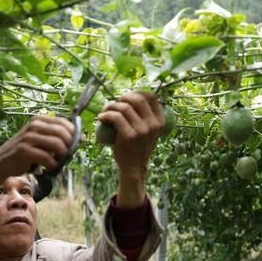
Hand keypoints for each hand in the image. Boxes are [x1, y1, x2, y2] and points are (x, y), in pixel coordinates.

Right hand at [0, 116, 73, 205]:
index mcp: (39, 120)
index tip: (78, 144)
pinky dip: (53, 166)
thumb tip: (80, 139)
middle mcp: (34, 126)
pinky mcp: (24, 150)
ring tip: (58, 163)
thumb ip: (55, 137)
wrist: (1, 163)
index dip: (75, 134)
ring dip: (62, 157)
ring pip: (58, 145)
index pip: (65, 123)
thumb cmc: (25, 152)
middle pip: (63, 133)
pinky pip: (47, 158)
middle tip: (67, 157)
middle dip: (70, 146)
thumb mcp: (39, 140)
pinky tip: (50, 169)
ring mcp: (28, 137)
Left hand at [97, 91, 163, 206]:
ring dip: (111, 106)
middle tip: (115, 104)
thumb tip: (134, 95)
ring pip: (124, 107)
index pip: (151, 97)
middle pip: (137, 98)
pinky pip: (116, 117)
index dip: (137, 92)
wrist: (133, 167)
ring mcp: (142, 130)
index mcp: (160, 121)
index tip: (127, 97)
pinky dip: (106, 115)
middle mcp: (153, 124)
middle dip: (123, 97)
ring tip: (105, 111)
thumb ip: (147, 117)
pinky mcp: (129, 135)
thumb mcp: (149, 132)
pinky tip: (101, 118)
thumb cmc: (138, 147)